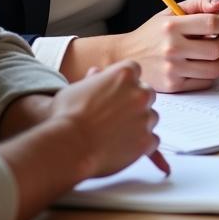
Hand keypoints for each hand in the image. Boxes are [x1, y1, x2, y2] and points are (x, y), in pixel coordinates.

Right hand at [49, 61, 167, 177]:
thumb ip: (92, 80)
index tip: (114, 93)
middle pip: (146, 94)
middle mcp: (140, 92)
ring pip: (150, 117)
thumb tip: (96, 72)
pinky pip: (152, 141)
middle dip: (134, 103)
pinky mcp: (146, 140)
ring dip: (139, 124)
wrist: (68, 146)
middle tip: (116, 116)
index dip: (123, 84)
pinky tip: (127, 148)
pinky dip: (141, 144)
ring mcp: (146, 117)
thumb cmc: (67, 116)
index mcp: (124, 74)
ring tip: (116, 134)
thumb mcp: (75, 88)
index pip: (134, 71)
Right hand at [117, 0, 218, 92]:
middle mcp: (171, 48)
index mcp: (171, 26)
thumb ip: (197, 3)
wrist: (124, 57)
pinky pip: (205, 82)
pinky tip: (206, 65)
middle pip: (217, 48)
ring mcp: (172, 69)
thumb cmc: (152, 33)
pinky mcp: (173, 86)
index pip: (212, 23)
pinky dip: (212, 74)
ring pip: (216, 69)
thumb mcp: (170, 11)